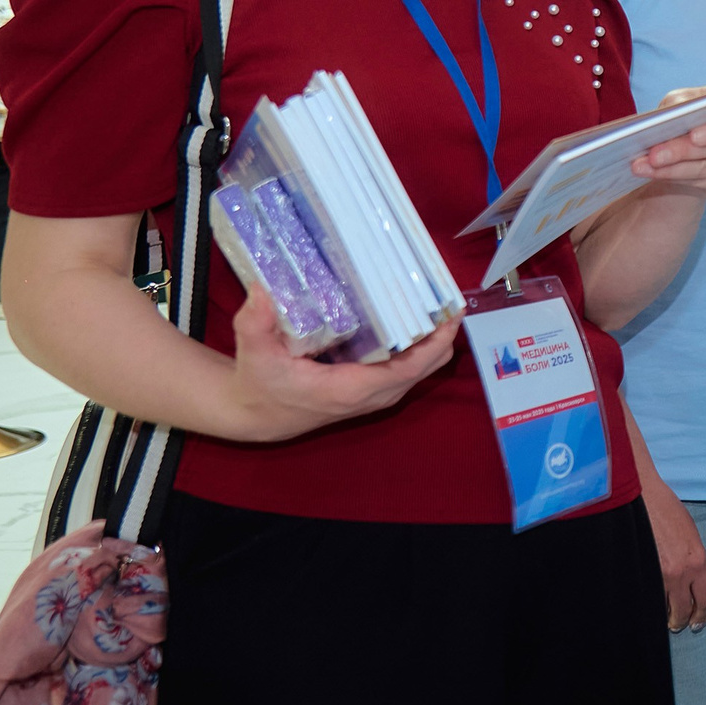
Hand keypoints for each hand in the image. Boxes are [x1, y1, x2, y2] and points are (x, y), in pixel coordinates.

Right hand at [225, 289, 459, 441]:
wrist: (257, 414)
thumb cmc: (260, 385)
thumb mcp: (254, 353)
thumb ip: (255, 323)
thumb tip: (261, 290)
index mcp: (353, 388)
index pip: (410, 367)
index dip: (435, 341)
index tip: (451, 311)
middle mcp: (374, 393)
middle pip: (427, 365)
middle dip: (442, 331)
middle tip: (445, 291)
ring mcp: (377, 393)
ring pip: (423, 366)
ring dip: (433, 336)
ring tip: (436, 297)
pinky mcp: (374, 388)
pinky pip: (410, 366)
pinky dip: (420, 343)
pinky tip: (415, 314)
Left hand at [631, 88, 705, 193]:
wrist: (693, 136)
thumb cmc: (691, 111)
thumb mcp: (684, 99)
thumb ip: (682, 104)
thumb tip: (672, 119)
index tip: (694, 135)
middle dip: (682, 152)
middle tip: (652, 155)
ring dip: (672, 170)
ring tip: (642, 165)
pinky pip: (702, 184)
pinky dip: (675, 178)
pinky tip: (653, 173)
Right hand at [640, 484, 705, 631]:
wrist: (643, 497)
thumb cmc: (667, 510)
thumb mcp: (691, 536)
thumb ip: (694, 560)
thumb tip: (692, 580)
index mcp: (698, 561)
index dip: (703, 614)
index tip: (698, 622)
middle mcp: (681, 572)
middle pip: (684, 609)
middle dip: (682, 620)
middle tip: (680, 625)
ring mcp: (659, 574)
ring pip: (664, 608)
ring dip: (665, 617)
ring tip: (664, 621)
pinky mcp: (641, 571)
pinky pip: (647, 596)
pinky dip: (649, 604)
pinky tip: (648, 607)